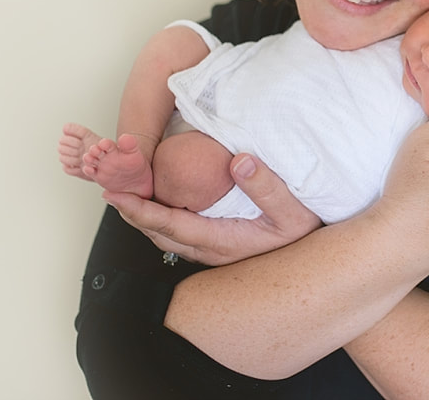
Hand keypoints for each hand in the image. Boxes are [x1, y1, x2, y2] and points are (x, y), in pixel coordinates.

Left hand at [104, 152, 321, 265]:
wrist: (320, 266)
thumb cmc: (309, 233)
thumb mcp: (293, 209)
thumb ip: (266, 186)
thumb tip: (237, 161)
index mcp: (223, 241)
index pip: (170, 225)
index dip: (139, 209)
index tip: (114, 194)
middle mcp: (213, 250)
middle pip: (159, 233)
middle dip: (131, 212)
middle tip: (107, 186)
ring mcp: (215, 250)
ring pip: (167, 236)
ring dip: (143, 216)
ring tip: (124, 193)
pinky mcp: (220, 245)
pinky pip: (180, 232)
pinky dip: (161, 217)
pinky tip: (158, 200)